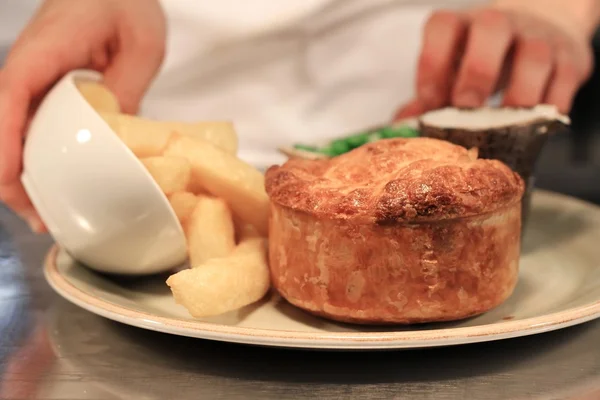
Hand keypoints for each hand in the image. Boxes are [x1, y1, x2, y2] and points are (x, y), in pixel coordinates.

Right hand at [0, 0, 165, 232]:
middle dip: (11, 176)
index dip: (4, 141)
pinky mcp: (46, 90)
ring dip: (23, 174)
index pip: (9, 96)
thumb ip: (127, 86)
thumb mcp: (142, 43)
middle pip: (1, 126)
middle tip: (41, 218)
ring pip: (13, 133)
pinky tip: (58, 184)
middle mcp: (29, 67)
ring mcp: (34, 80)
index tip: (12, 179)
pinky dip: (39, 159)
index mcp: (45, 50)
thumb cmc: (127, 2)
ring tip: (48, 215)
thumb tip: (113, 136)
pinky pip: (32, 128)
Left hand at [395, 1, 595, 119]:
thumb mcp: (453, 71)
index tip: (429, 99)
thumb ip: (428, 97)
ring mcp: (538, 38)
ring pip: (534, 55)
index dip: (432, 61)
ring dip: (518, 95)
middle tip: (466, 107)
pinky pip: (563, 81)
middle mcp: (501, 24)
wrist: (542, 33)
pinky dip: (549, 107)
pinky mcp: (569, 59)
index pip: (443, 26)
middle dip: (476, 71)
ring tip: (505, 124)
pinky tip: (533, 126)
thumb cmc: (484, 60)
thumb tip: (400, 126)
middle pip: (491, 28)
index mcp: (463, 26)